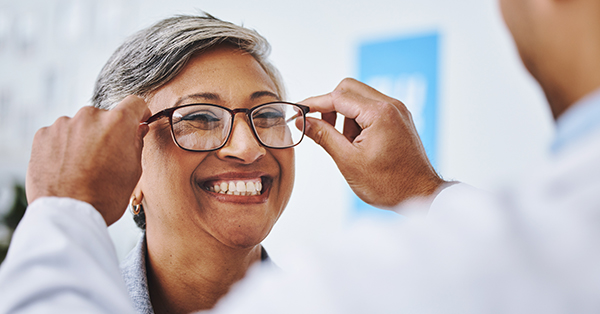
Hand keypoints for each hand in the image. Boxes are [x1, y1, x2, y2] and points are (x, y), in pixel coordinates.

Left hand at [26, 96, 150, 225]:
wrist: (69, 214)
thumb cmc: (105, 196)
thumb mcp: (134, 171)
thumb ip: (136, 143)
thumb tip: (137, 129)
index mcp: (117, 123)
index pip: (134, 103)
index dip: (138, 113)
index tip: (137, 122)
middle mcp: (89, 116)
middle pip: (104, 117)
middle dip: (107, 132)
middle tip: (106, 156)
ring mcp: (63, 124)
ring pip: (80, 126)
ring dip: (83, 139)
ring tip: (83, 166)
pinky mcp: (43, 135)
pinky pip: (59, 135)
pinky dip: (64, 146)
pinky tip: (67, 167)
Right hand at [300, 78, 444, 207]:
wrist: (420, 195)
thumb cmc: (389, 184)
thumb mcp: (348, 161)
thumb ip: (323, 136)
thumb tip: (303, 121)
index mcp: (379, 113)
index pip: (338, 96)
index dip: (314, 104)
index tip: (298, 112)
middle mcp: (391, 105)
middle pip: (348, 89)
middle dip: (330, 106)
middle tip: (320, 128)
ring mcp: (397, 111)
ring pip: (359, 98)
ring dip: (344, 116)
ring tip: (347, 145)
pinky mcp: (399, 119)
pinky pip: (371, 109)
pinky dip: (358, 121)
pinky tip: (357, 144)